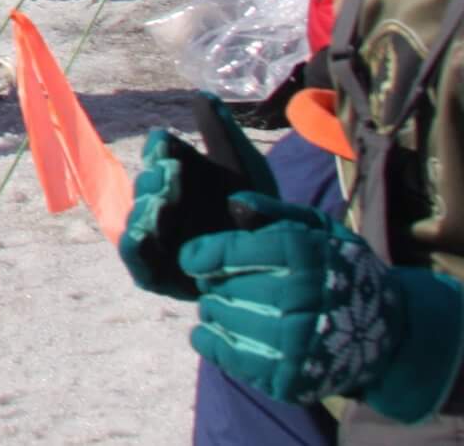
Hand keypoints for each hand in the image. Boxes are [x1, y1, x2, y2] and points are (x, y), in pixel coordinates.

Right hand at [118, 108, 275, 299]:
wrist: (280, 262)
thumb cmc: (259, 211)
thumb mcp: (244, 168)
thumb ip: (220, 133)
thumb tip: (202, 93)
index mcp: (180, 174)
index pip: (159, 154)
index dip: (160, 150)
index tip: (169, 148)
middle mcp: (164, 203)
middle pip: (147, 185)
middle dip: (155, 179)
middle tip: (169, 174)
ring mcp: (158, 238)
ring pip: (138, 220)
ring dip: (145, 208)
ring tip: (160, 203)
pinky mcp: (157, 273)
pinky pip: (137, 259)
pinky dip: (134, 245)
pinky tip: (142, 234)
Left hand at [184, 194, 463, 422]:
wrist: (388, 333)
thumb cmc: (339, 271)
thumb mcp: (319, 230)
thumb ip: (276, 213)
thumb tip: (235, 203)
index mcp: (305, 256)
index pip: (234, 252)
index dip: (204, 254)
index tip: (193, 259)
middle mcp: (302, 300)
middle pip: (224, 287)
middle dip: (214, 284)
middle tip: (223, 285)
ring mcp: (297, 344)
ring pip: (222, 319)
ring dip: (214, 311)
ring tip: (224, 306)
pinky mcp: (290, 378)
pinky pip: (229, 357)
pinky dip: (211, 342)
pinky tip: (212, 331)